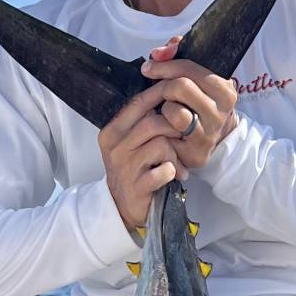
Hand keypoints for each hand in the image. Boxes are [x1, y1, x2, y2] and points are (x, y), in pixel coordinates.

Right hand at [99, 77, 188, 233]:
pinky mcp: (137, 187)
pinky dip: (174, 172)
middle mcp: (115, 147)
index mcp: (112, 131)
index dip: (160, 95)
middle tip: (183, 137)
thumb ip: (141, 120)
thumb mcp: (130, 142)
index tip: (178, 93)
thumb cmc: (133, 169)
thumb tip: (166, 88)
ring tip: (178, 163)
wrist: (122, 206)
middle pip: (151, 123)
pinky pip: (164, 171)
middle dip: (173, 128)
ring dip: (175, 153)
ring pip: (160, 145)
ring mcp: (125, 168)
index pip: (137, 104)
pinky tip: (175, 177)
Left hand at [140, 37, 238, 171]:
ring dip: (164, 109)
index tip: (150, 66)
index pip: (190, 68)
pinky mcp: (196, 153)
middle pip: (181, 87)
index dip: (166, 65)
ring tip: (167, 112)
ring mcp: (209, 135)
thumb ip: (177, 56)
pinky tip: (163, 128)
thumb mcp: (196, 78)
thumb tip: (159, 52)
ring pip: (174, 111)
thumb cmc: (198, 104)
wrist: (212, 141)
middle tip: (159, 92)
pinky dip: (161, 128)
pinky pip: (168, 135)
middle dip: (164, 86)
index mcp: (225, 91)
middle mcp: (221, 113)